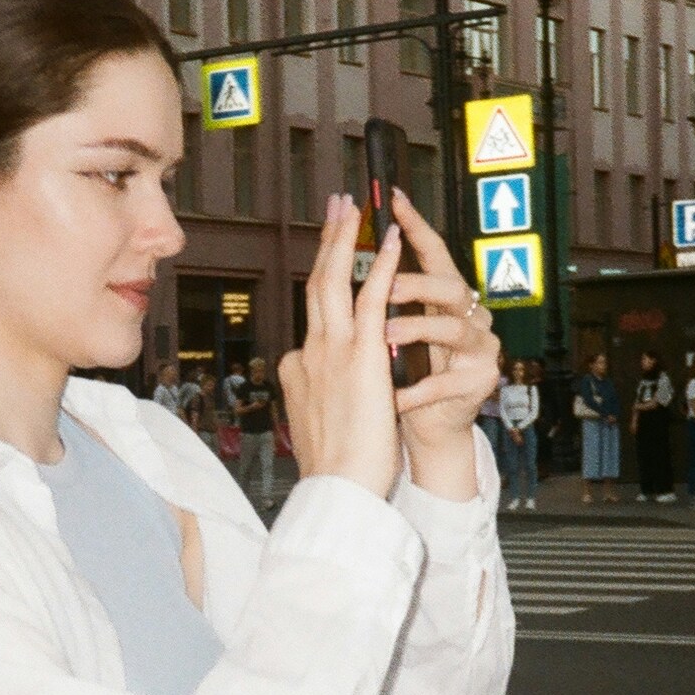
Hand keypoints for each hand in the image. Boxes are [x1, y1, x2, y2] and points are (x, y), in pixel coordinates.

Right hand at [277, 195, 404, 499]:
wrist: (336, 489)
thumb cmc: (333, 469)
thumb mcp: (316, 424)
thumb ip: (316, 396)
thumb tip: (314, 384)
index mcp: (301, 368)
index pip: (313, 314)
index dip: (323, 276)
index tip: (330, 254)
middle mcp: (310, 351)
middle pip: (317, 283)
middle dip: (327, 241)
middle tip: (337, 205)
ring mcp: (332, 350)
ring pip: (336, 279)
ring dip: (347, 238)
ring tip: (356, 205)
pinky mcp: (359, 355)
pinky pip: (371, 297)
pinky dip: (382, 265)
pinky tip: (393, 240)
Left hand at [379, 191, 500, 500]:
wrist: (428, 426)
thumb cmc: (405, 373)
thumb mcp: (387, 332)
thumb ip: (375, 300)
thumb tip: (336, 259)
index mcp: (444, 298)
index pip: (433, 252)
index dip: (415, 225)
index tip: (392, 199)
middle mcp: (468, 316)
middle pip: (449, 287)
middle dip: (416, 284)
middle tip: (382, 287)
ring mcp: (479, 348)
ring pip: (453, 330)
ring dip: (416, 331)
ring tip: (383, 338)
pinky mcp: (479, 382)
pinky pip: (446, 382)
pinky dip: (415, 390)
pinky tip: (392, 396)